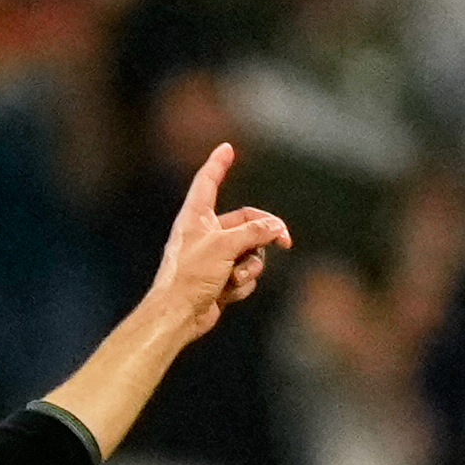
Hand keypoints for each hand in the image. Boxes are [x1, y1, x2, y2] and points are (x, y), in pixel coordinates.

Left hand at [150, 143, 291, 343]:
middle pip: (247, 222)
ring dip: (250, 266)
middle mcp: (204, 234)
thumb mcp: (225, 246)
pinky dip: (241, 283)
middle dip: (266, 233)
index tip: (226, 148)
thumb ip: (254, 232)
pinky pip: (246, 274)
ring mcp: (214, 258)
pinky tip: (225, 293)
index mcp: (195, 218)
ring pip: (251, 252)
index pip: (208, 182)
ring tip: (231, 277)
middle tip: (285, 240)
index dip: (218, 164)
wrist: (178, 316)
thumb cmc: (190, 276)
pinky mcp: (220, 279)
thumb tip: (274, 228)